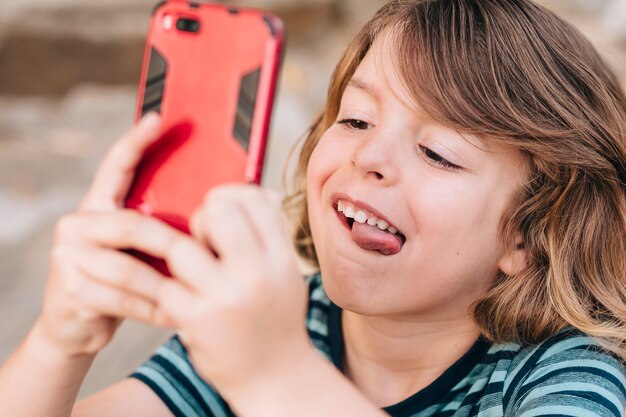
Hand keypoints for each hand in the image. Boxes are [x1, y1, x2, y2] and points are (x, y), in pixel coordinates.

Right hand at [37, 113, 180, 356]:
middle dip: (170, 244)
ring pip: (129, 268)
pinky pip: (124, 298)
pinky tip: (176, 315)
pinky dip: (154, 309)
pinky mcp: (69, 289)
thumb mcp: (136, 249)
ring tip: (197, 292)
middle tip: (203, 255)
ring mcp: (67, 255)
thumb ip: (154, 228)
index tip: (159, 119)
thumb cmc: (119, 280)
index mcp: (96, 205)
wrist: (74, 325)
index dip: (136, 142)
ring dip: (166, 285)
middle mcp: (76, 224)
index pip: (116, 167)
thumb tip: (210, 209)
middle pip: (130, 225)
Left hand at [156, 185, 311, 398]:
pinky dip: (163, 283)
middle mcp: (257, 275)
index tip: (221, 206)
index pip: (254, 199)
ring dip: (178, 253)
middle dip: (202, 217)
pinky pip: (163, 283)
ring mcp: (224, 297)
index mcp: (282, 260)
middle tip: (202, 238)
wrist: (274, 378)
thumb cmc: (276, 320)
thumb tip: (254, 192)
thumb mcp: (286, 275)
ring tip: (189, 269)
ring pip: (181, 246)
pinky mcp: (194, 319)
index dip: (231, 194)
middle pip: (217, 211)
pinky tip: (172, 290)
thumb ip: (270, 237)